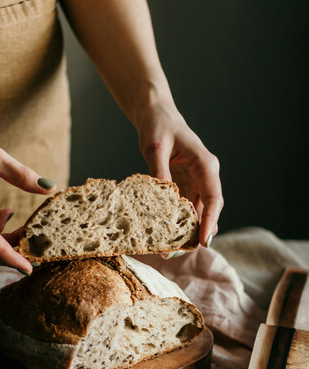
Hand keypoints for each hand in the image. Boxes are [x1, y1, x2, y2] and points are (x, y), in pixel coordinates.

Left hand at [137, 101, 222, 246]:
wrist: (157, 116)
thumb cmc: (158, 126)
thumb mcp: (154, 147)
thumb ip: (159, 171)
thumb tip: (162, 198)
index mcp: (205, 163)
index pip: (214, 196)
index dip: (210, 220)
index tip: (204, 240)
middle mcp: (205, 175)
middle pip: (209, 209)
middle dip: (198, 232)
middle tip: (179, 252)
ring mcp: (197, 182)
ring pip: (198, 212)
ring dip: (187, 231)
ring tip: (170, 250)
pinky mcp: (186, 186)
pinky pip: (186, 208)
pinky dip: (179, 222)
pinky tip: (167, 236)